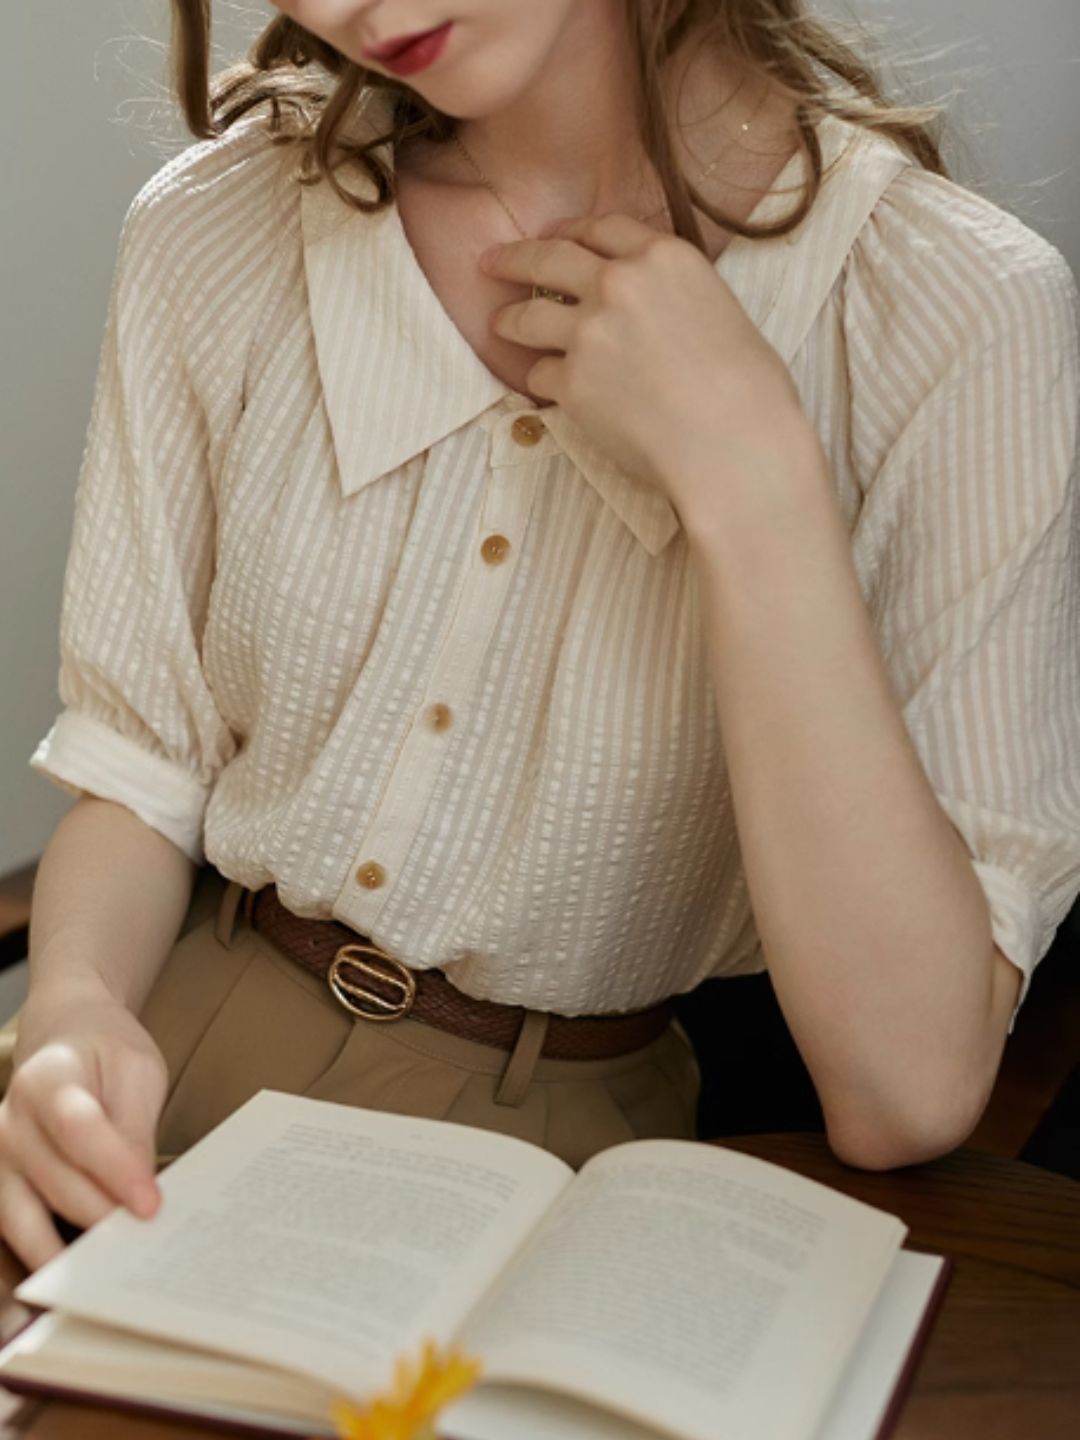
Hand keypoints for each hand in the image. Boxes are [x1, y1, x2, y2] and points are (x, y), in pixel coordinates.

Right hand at [0, 988, 167, 1269]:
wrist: (66, 1040)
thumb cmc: (106, 1057)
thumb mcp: (136, 1073)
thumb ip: (134, 1130)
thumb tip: (139, 1194)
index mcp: (47, 1079)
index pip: (78, 1129)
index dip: (115, 1170)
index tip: (150, 1205)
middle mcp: (9, 1121)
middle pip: (55, 1181)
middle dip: (102, 1216)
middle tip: (144, 1246)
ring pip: (24, 1218)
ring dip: (69, 1249)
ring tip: (110, 1271)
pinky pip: (13, 1231)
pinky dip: (44, 1252)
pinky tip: (76, 1271)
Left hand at [479, 212, 812, 530]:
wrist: (734, 445)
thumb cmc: (751, 390)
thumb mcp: (721, 310)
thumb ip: (675, 295)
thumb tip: (656, 310)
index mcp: (665, 258)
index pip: (603, 229)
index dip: (572, 231)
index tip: (554, 236)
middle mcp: (620, 283)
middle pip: (550, 257)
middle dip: (515, 258)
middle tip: (491, 261)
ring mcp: (590, 332)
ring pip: (528, 316)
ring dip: (509, 320)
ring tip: (500, 324)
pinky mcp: (572, 382)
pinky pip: (538, 375)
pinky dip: (540, 380)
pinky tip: (546, 387)